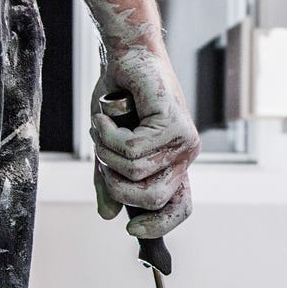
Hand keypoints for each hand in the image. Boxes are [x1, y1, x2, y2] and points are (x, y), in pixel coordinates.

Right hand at [90, 44, 197, 237]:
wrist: (126, 56)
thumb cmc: (119, 100)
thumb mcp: (110, 147)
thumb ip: (110, 180)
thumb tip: (108, 216)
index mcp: (174, 164)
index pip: (180, 208)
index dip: (159, 226)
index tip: (131, 231)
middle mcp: (184, 154)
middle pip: (152, 198)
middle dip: (117, 185)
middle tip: (102, 160)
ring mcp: (183, 139)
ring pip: (135, 171)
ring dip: (106, 152)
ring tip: (102, 127)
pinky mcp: (173, 122)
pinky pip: (131, 148)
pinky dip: (107, 134)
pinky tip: (105, 116)